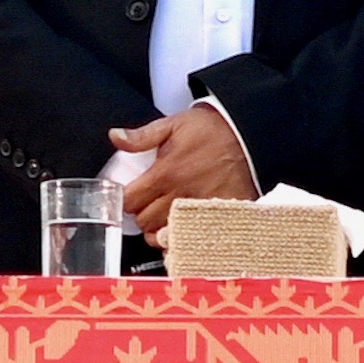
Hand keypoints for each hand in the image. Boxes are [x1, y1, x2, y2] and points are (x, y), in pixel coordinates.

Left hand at [110, 103, 255, 244]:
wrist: (247, 136)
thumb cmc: (212, 130)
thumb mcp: (174, 124)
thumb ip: (142, 136)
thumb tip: (116, 137)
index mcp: (166, 173)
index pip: (130, 201)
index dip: (126, 199)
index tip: (132, 194)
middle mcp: (180, 194)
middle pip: (144, 221)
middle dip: (142, 213)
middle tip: (149, 202)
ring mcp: (199, 208)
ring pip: (164, 234)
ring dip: (159, 227)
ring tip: (164, 214)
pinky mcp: (217, 216)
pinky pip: (190, 238)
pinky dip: (182, 235)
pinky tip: (181, 226)